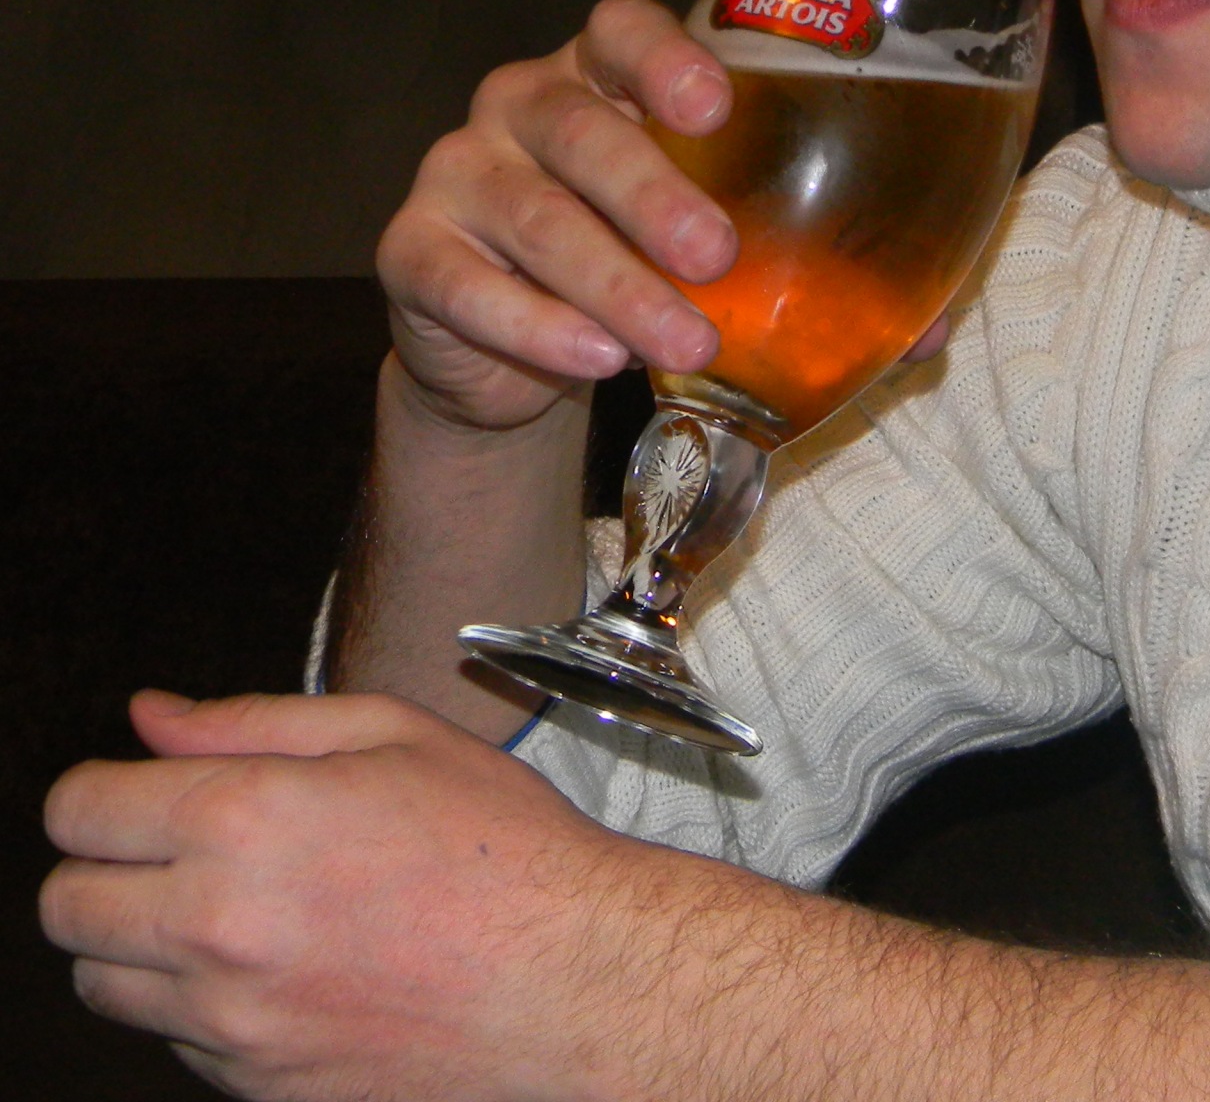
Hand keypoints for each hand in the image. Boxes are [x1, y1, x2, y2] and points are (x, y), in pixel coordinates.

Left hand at [41, 691, 661, 1099]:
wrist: (569, 979)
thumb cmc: (503, 850)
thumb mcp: (394, 735)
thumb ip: (252, 722)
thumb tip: (151, 719)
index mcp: (246, 820)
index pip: (79, 810)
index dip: (102, 791)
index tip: (134, 794)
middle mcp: (218, 926)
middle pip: (65, 905)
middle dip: (102, 867)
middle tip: (174, 852)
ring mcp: (231, 1019)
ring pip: (103, 983)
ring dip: (141, 942)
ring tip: (230, 912)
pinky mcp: (255, 1084)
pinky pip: (172, 1042)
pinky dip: (201, 1005)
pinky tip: (281, 967)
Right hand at [378, 0, 738, 435]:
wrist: (514, 345)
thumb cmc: (631, 256)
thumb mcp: (691, 226)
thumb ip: (771, 236)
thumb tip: (906, 320)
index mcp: (598, 75)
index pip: (621, 30)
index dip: (664, 59)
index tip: (715, 109)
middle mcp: (520, 106)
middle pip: (582, 133)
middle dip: (655, 198)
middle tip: (718, 258)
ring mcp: (458, 173)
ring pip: (538, 221)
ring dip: (619, 288)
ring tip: (688, 344)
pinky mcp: (410, 251)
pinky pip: (468, 286)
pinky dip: (541, 329)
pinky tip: (600, 360)